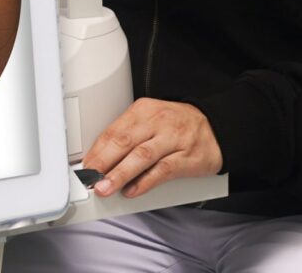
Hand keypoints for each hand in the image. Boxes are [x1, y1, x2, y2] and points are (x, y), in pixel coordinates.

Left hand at [82, 98, 222, 198]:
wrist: (217, 127)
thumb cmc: (177, 125)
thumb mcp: (151, 120)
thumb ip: (128, 136)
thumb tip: (100, 157)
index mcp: (144, 110)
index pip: (114, 130)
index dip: (97, 150)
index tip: (85, 165)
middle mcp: (158, 122)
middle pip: (125, 141)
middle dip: (104, 161)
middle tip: (90, 177)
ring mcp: (173, 139)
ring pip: (141, 157)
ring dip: (120, 174)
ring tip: (105, 187)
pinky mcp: (187, 157)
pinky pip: (162, 171)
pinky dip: (144, 182)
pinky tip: (132, 190)